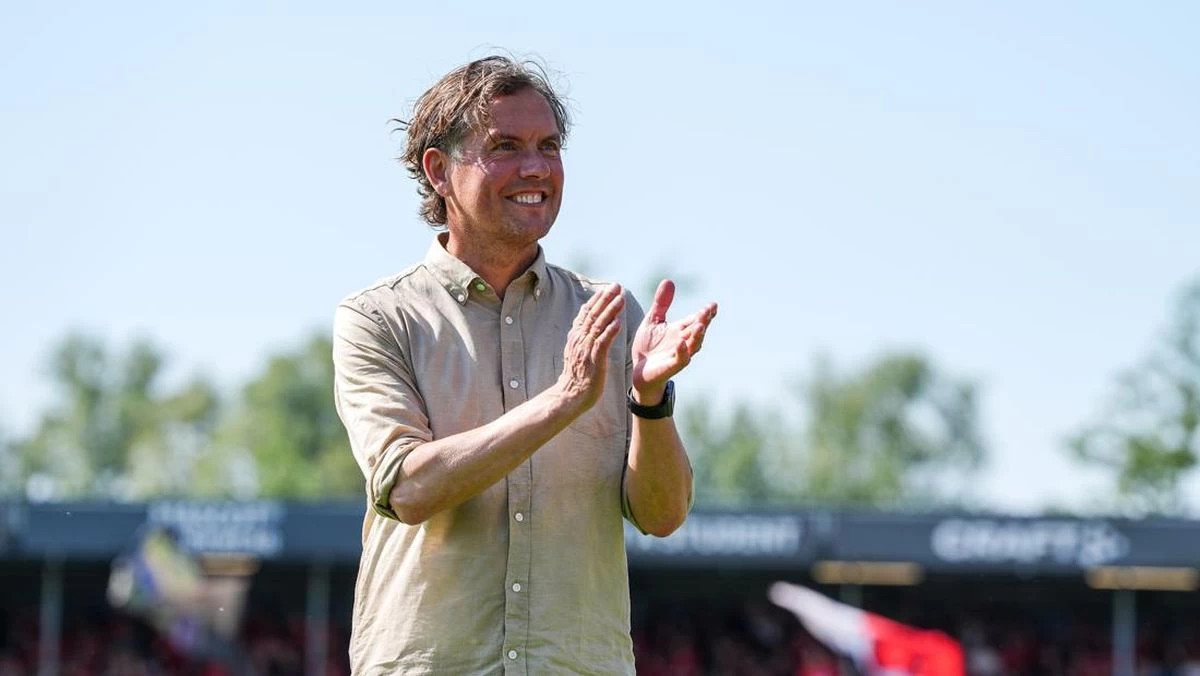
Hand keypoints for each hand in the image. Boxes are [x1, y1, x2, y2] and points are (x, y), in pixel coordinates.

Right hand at [557, 283, 624, 413]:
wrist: (570, 396)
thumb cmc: (576, 375)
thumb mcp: (576, 350)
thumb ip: (581, 333)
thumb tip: (583, 316)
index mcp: (576, 336)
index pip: (586, 313)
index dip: (597, 299)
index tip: (608, 287)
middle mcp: (580, 340)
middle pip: (593, 315)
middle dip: (605, 299)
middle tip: (617, 285)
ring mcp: (586, 350)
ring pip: (598, 326)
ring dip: (610, 311)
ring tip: (621, 299)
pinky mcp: (594, 361)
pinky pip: (602, 344)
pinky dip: (610, 332)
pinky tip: (618, 323)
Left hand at [631, 280, 717, 401]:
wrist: (639, 371)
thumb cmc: (648, 347)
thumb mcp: (653, 320)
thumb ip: (662, 303)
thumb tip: (669, 280)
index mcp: (680, 330)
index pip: (696, 319)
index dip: (706, 313)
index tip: (713, 304)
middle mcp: (683, 342)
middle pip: (697, 330)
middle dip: (704, 320)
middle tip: (709, 310)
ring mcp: (678, 355)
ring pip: (693, 345)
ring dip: (697, 336)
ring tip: (701, 325)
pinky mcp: (670, 367)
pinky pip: (679, 360)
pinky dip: (682, 352)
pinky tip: (681, 343)